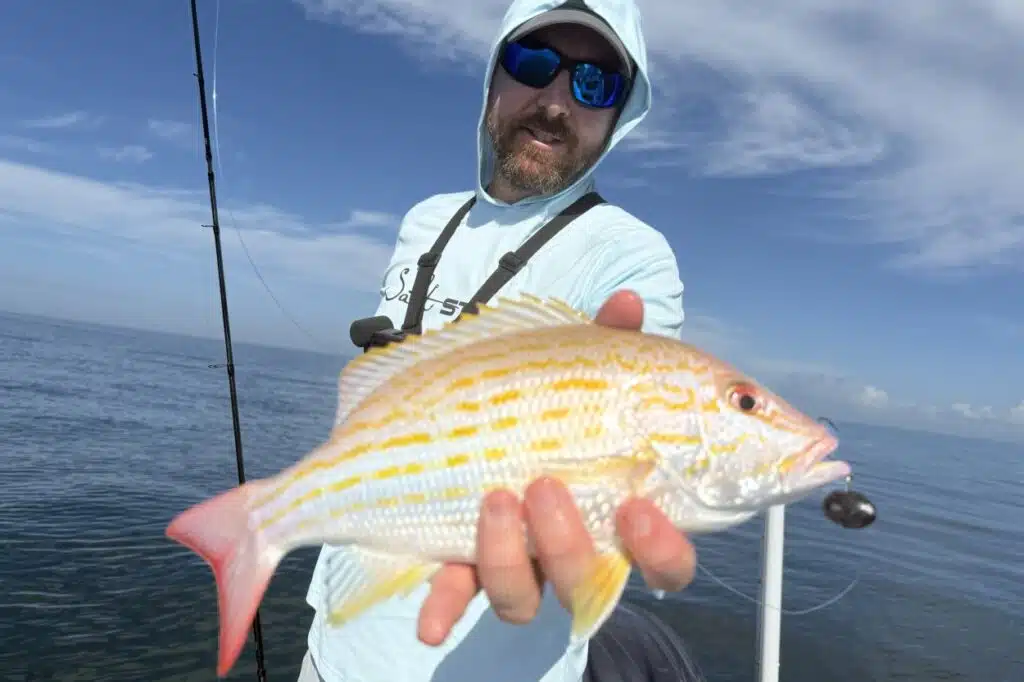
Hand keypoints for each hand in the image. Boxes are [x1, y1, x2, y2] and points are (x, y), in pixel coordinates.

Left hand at [416, 290, 696, 645]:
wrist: (469, 413)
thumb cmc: (546, 395)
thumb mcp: (577, 364)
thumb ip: (607, 341)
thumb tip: (626, 302)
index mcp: (615, 509)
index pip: (664, 556)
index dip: (662, 548)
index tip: (640, 508)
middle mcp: (568, 545)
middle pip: (589, 581)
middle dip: (569, 542)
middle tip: (546, 485)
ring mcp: (514, 555)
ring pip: (525, 594)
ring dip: (509, 556)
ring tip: (494, 498)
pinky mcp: (462, 555)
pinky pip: (456, 596)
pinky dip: (444, 610)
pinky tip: (428, 624)